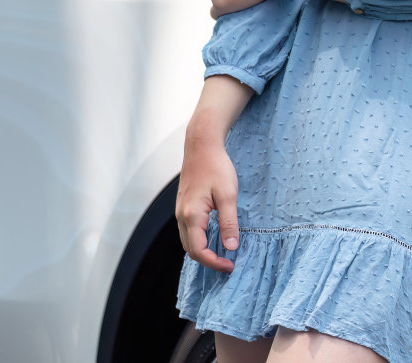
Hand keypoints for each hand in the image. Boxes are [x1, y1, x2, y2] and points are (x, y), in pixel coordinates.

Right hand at [176, 132, 240, 273]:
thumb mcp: (228, 195)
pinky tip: (213, 237)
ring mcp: (180, 211)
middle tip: (229, 262)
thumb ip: (229, 223)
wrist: (201, 145)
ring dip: (203, 251)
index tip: (231, 265)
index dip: (214, 263)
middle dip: (208, 260)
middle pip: (190, 250)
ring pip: (187, 241)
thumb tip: (230, 247)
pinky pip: (187, 231)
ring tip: (222, 253)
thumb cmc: (216, 167)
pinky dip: (199, 240)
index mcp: (192, 215)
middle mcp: (181, 216)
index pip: (199, 252)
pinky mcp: (183, 206)